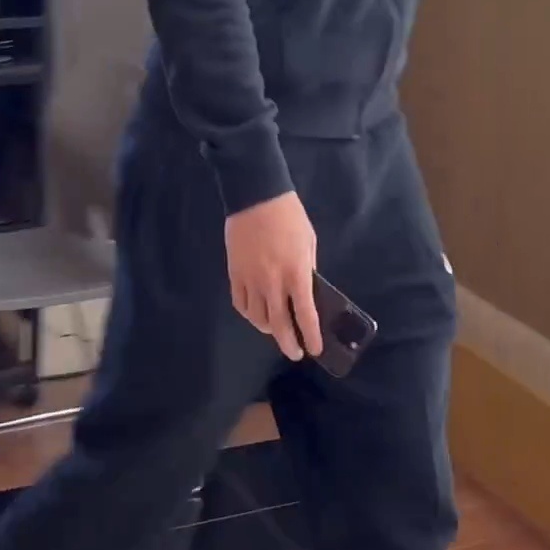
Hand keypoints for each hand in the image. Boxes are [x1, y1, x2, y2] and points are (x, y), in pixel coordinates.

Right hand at [224, 191, 322, 360]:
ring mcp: (251, 280)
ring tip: (277, 330)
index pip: (305, 314)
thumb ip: (307, 269)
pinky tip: (256, 314)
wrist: (255, 196)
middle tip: (295, 353)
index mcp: (296, 273)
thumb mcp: (308, 241)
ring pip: (257, 318)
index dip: (311, 335)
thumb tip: (305, 290)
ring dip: (269, 329)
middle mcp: (273, 283)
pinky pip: (240, 304)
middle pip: (279, 325)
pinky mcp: (234, 274)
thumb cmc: (289, 216)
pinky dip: (249, 314)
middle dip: (288, 344)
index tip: (315, 349)